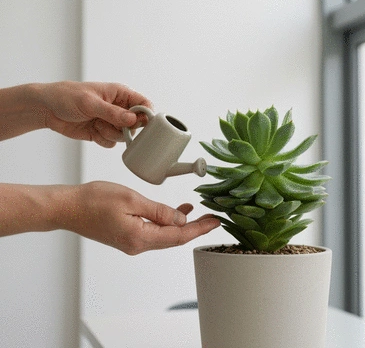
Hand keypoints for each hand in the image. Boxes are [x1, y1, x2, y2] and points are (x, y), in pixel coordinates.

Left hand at [39, 81, 151, 146]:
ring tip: (97, 125)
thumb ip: (113, 113)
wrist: (47, 109)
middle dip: (125, 128)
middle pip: (137, 124)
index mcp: (120, 94)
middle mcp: (119, 108)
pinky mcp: (102, 132)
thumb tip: (134, 120)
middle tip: (111, 124)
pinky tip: (93, 131)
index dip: (145, 115)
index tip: (136, 123)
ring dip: (112, 134)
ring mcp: (111, 121)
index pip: (144, 104)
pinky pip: (112, 143)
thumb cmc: (66, 97)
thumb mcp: (90, 103)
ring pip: (125, 136)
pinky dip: (104, 140)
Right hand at [58, 181, 219, 254]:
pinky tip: (172, 211)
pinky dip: (165, 222)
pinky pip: (153, 231)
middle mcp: (137, 245)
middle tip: (211, 217)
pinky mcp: (127, 236)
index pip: (178, 236)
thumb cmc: (95, 200)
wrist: (69, 207)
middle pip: (173, 238)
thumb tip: (181, 219)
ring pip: (164, 234)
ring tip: (196, 210)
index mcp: (140, 237)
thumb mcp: (132, 200)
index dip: (199, 229)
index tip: (214, 222)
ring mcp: (131, 242)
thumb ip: (159, 211)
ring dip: (180, 223)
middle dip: (194, 227)